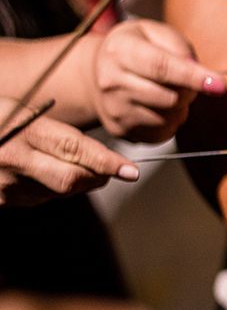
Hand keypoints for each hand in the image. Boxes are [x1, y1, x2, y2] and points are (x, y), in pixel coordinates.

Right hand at [0, 99, 137, 206]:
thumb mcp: (23, 110)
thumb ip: (57, 131)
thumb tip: (96, 155)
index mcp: (23, 131)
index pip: (76, 150)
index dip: (108, 163)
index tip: (131, 171)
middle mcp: (13, 160)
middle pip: (72, 180)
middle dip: (99, 177)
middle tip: (113, 170)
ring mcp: (5, 185)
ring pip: (60, 192)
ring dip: (78, 183)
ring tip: (78, 167)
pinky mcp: (0, 200)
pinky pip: (40, 199)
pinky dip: (54, 190)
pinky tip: (47, 174)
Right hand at [92, 19, 223, 142]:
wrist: (97, 73)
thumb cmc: (136, 48)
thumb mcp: (155, 33)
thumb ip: (178, 46)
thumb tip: (196, 71)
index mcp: (120, 51)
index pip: (161, 67)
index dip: (193, 77)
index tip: (219, 86)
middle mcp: (111, 81)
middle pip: (170, 97)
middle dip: (189, 91)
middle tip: (186, 81)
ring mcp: (113, 109)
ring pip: (169, 118)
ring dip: (181, 107)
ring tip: (169, 91)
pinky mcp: (120, 129)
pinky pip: (162, 133)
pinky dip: (171, 121)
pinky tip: (160, 106)